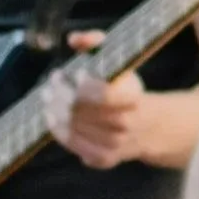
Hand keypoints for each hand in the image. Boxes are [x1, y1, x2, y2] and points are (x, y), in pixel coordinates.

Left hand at [45, 30, 146, 169]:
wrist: (150, 127)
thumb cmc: (126, 89)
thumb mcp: (118, 61)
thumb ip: (96, 42)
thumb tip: (74, 40)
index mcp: (133, 98)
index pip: (103, 95)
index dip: (82, 84)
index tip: (70, 72)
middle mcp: (127, 124)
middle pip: (81, 110)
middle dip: (60, 95)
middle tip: (51, 83)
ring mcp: (116, 144)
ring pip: (75, 128)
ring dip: (55, 111)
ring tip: (48, 98)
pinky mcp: (105, 159)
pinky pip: (75, 146)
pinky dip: (60, 132)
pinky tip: (52, 119)